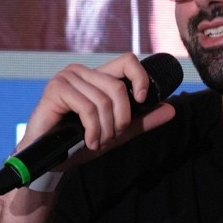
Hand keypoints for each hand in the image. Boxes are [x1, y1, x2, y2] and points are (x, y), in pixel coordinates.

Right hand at [20, 53, 175, 158]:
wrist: (51, 161)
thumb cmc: (80, 144)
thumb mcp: (117, 133)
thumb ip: (142, 120)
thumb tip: (171, 109)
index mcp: (98, 77)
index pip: (127, 61)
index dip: (140, 78)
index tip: (141, 100)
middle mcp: (82, 72)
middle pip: (117, 86)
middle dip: (120, 118)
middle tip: (112, 137)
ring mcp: (67, 78)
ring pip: (103, 100)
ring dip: (105, 128)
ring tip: (97, 142)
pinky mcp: (55, 89)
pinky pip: (87, 107)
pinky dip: (93, 129)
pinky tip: (89, 141)